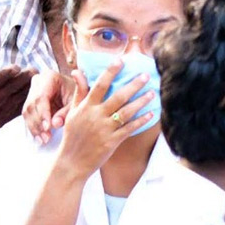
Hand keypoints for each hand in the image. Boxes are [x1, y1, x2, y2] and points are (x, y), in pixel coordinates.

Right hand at [0, 40, 35, 143]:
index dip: (10, 71)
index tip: (15, 67)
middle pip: (15, 84)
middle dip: (25, 75)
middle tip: (31, 69)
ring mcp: (3, 109)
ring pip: (23, 93)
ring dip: (31, 84)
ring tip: (34, 75)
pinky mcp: (12, 115)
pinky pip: (27, 102)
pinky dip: (33, 94)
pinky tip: (35, 87)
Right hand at [23, 69, 75, 145]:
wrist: (77, 91)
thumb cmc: (78, 94)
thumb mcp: (76, 100)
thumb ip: (67, 111)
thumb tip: (55, 124)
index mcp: (49, 77)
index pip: (41, 97)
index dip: (43, 113)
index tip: (48, 127)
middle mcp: (38, 82)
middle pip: (31, 105)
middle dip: (38, 123)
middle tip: (46, 137)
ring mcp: (32, 91)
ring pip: (27, 112)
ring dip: (35, 128)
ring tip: (43, 140)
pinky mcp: (30, 101)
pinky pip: (28, 116)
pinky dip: (33, 128)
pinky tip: (39, 138)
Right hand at [53, 62, 154, 180]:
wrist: (71, 163)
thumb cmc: (72, 135)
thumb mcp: (72, 112)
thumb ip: (79, 91)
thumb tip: (77, 71)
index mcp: (86, 107)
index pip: (99, 85)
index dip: (110, 72)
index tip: (121, 61)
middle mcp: (95, 117)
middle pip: (118, 97)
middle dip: (133, 85)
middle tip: (146, 75)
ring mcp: (104, 130)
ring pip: (126, 112)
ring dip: (141, 102)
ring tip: (152, 92)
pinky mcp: (112, 142)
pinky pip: (129, 129)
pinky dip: (140, 121)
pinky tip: (151, 114)